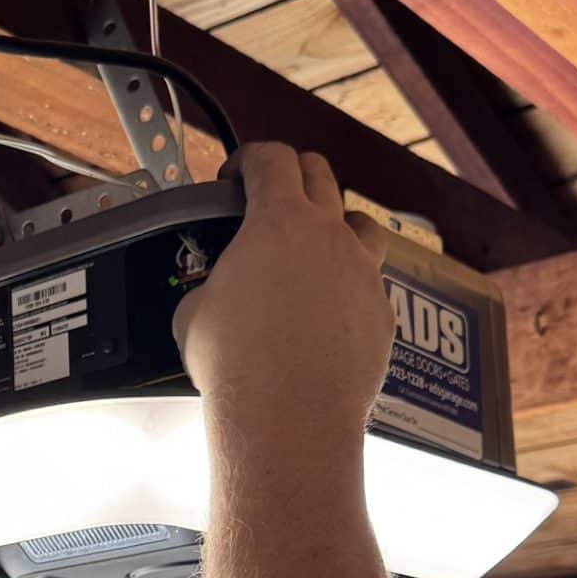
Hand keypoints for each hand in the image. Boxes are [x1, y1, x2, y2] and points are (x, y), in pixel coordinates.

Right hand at [173, 144, 390, 449]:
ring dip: (337, 224)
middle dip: (292, 175)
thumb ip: (213, 282)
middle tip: (272, 195)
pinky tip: (327, 315)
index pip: (270, 160)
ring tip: (315, 250)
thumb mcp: (194, 312)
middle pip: (320, 175)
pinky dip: (348, 286)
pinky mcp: (382, 312)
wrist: (287, 418)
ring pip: (361, 224)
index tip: (235, 176)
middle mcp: (329, 236)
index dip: (248, 160)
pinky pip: (369, 283)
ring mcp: (363, 272)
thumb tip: (217, 293)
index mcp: (278, 223)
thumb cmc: (235, 365)